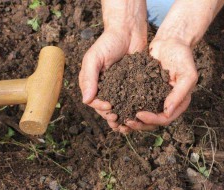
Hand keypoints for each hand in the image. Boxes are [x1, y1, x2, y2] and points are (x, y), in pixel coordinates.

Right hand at [79, 0, 146, 133]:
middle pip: (105, 108)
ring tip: (128, 126)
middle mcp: (104, 87)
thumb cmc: (108, 42)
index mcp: (92, 83)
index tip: (109, 107)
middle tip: (119, 121)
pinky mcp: (132, 86)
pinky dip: (133, 110)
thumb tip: (86, 101)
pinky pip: (131, 101)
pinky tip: (137, 117)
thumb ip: (89, 78)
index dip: (100, 108)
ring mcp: (119, 88)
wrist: (129, 31)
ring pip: (118, 108)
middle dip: (111, 117)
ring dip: (122, 118)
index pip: (93, 101)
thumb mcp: (94, 58)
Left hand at [125, 38, 197, 130]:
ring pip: (143, 115)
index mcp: (179, 103)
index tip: (139, 115)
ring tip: (119, 118)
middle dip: (139, 123)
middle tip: (125, 121)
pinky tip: (117, 106)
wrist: (170, 41)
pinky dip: (128, 106)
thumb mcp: (187, 75)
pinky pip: (136, 101)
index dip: (152, 119)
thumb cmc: (182, 56)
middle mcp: (166, 103)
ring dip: (132, 118)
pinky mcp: (145, 90)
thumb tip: (167, 113)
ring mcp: (155, 97)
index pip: (165, 118)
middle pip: (153, 121)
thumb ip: (179, 94)